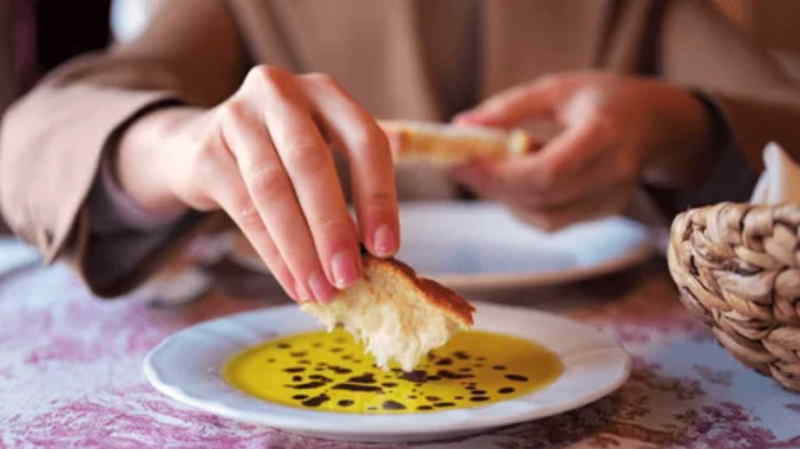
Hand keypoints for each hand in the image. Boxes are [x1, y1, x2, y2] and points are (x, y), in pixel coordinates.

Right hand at [116, 66, 398, 301]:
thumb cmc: (278, 152)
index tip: (386, 247)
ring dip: (300, 248)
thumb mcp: (320, 146)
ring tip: (320, 289)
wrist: (196, 144)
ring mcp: (238, 117)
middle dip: (333, 226)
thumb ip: (354, 182)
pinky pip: (245, 209)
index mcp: (324, 91)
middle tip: (349, 276)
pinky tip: (292, 281)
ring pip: (273, 189)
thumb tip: (381, 249)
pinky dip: (273, 252)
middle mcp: (280, 93)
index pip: (364, 139)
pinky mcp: (207, 152)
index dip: (379, 196)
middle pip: (312, 163)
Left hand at [452, 72, 713, 230]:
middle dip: (492, 186)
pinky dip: (523, 204)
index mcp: (605, 135)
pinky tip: (518, 178)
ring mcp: (611, 201)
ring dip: (506, 197)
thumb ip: (511, 107)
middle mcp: (612, 175)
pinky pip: (551, 221)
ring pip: (543, 218)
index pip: (548, 170)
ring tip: (495, 165)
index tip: (461, 160)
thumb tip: (461, 126)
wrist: (657, 124)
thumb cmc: (604, 99)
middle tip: (459, 165)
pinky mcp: (602, 214)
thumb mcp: (559, 88)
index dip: (500, 173)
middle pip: (541, 200)